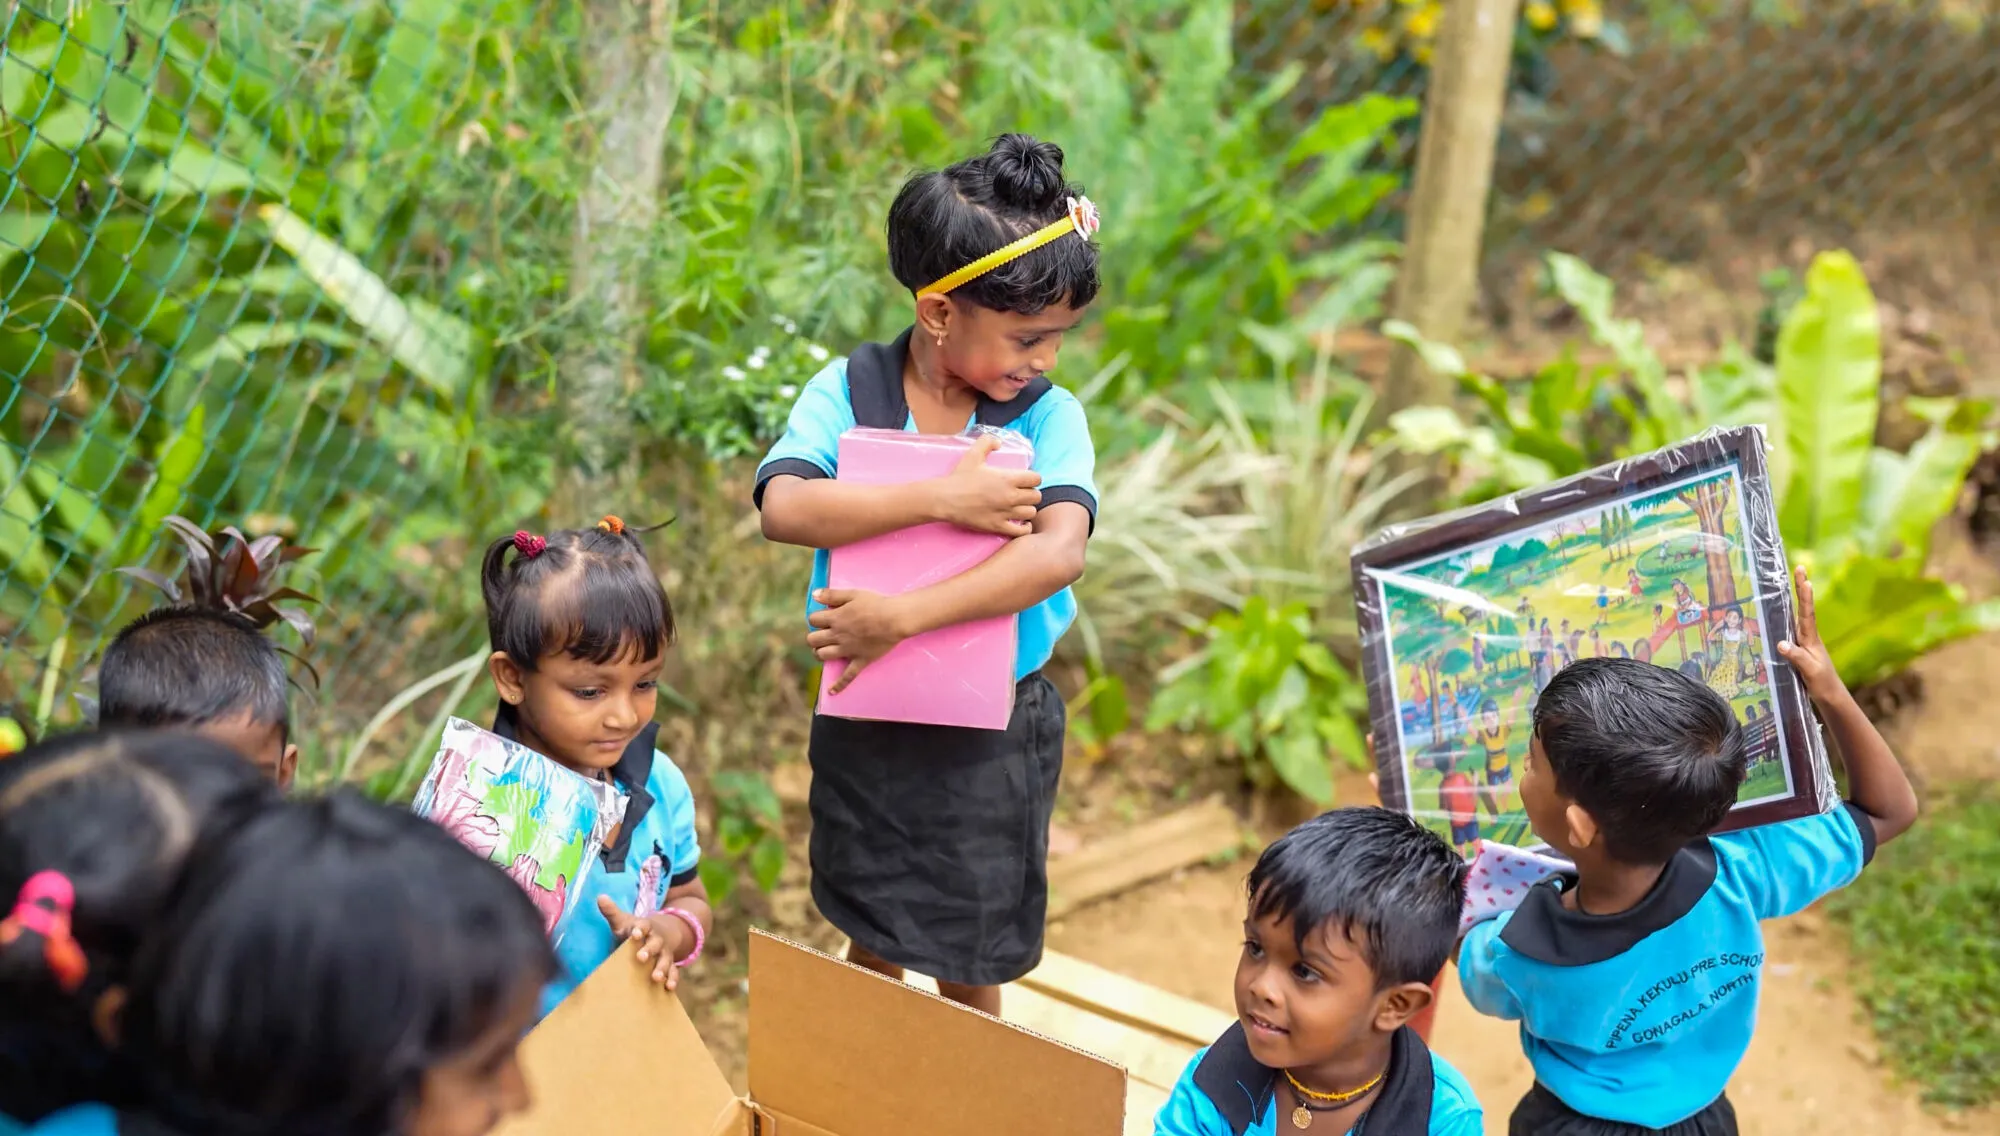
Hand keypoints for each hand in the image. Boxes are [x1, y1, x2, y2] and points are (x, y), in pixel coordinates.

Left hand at [598, 897, 688, 990]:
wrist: (661, 933)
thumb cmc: (635, 930)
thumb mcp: (624, 921)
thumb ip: (612, 912)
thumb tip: (600, 897)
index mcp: (645, 927)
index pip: (643, 925)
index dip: (640, 929)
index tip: (634, 933)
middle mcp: (657, 939)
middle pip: (655, 943)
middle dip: (649, 950)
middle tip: (641, 957)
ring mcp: (665, 952)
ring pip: (665, 959)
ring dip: (662, 968)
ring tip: (656, 978)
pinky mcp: (669, 964)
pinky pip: (673, 972)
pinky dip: (672, 979)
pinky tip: (669, 988)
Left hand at [808, 589, 912, 692]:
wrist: (895, 619)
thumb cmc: (876, 604)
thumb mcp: (853, 594)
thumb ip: (832, 595)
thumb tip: (814, 595)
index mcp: (835, 618)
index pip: (813, 620)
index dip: (816, 618)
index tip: (823, 618)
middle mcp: (837, 636)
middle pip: (813, 640)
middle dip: (814, 636)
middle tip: (823, 634)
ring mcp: (848, 650)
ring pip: (823, 656)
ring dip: (820, 653)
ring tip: (824, 650)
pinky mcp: (859, 660)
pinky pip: (848, 676)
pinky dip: (839, 685)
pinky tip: (832, 691)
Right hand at [931, 433, 1040, 535]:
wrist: (945, 499)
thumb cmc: (959, 477)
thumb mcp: (973, 454)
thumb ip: (987, 442)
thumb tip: (999, 442)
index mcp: (1008, 478)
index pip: (1036, 479)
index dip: (1033, 478)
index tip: (1025, 480)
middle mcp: (1010, 496)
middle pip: (1036, 496)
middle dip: (1031, 493)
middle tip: (1022, 493)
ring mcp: (1005, 513)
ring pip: (1030, 513)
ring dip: (1027, 509)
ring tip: (1020, 507)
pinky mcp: (998, 526)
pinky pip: (1021, 530)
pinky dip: (1025, 527)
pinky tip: (1021, 523)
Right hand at [1775, 566, 1846, 704]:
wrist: (1832, 697)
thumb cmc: (1823, 684)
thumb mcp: (1810, 672)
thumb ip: (1798, 657)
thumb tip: (1781, 643)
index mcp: (1811, 639)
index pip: (1807, 613)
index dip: (1805, 596)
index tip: (1805, 578)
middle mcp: (1808, 636)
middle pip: (1803, 608)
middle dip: (1801, 588)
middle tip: (1800, 567)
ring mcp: (1805, 643)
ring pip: (1797, 616)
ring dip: (1794, 598)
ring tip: (1790, 582)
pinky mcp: (1800, 650)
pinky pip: (1791, 628)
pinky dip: (1786, 616)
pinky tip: (1780, 614)